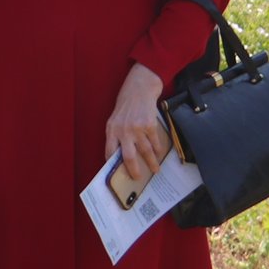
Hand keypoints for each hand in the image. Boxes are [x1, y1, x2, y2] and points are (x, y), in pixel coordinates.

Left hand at [107, 62, 171, 185]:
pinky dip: (158, 150)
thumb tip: (121, 155)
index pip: (110, 151)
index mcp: (111, 129)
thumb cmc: (126, 106)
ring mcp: (137, 128)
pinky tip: (159, 154)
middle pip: (128, 156)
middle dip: (134, 170)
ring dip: (151, 162)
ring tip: (155, 170)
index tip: (118, 174)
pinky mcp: (149, 125)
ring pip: (145, 151)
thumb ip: (116, 135)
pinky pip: (155, 142)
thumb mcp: (115, 120)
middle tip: (138, 178)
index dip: (113, 164)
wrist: (139, 90)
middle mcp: (123, 130)